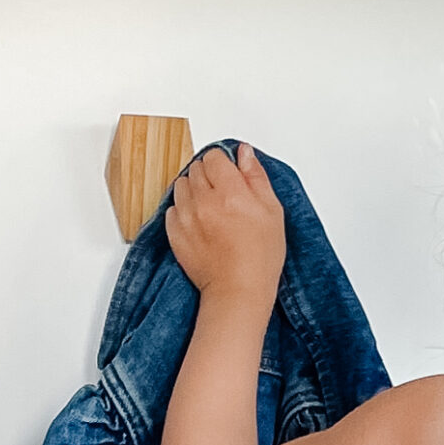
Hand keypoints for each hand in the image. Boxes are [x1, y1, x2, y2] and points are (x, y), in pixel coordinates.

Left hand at [167, 144, 285, 303]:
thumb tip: (245, 153)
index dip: (223, 164)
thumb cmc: (260, 257)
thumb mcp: (272, 211)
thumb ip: (256, 177)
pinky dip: (182, 211)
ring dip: (193, 191)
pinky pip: (171, 210)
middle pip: (196, 169)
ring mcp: (186, 218)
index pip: (214, 157)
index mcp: (231, 192)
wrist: (239, 291)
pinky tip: (198, 222)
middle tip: (222, 194)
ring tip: (209, 207)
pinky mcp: (175, 234)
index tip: (229, 175)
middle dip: (208, 176)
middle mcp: (204, 202)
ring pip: (181, 186)